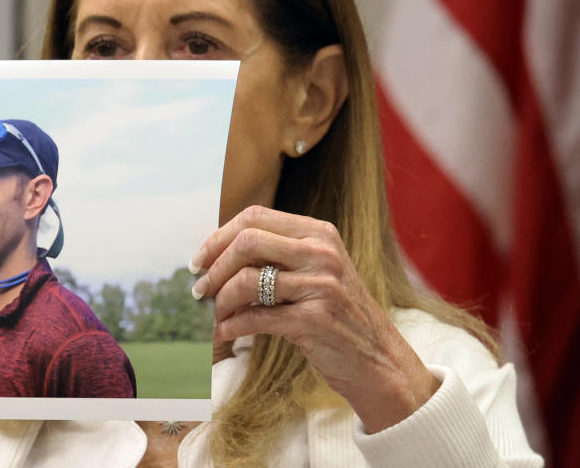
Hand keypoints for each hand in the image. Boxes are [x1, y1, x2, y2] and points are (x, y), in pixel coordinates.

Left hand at [190, 206, 438, 432]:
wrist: (380, 361)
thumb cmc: (338, 316)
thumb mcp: (316, 272)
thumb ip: (278, 255)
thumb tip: (218, 253)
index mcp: (318, 233)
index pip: (254, 217)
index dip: (218, 237)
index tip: (200, 260)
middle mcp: (322, 253)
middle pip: (247, 241)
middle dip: (214, 266)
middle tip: (200, 289)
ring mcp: (321, 285)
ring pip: (248, 280)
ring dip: (220, 300)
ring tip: (211, 314)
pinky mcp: (316, 320)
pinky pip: (256, 317)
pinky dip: (232, 326)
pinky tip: (223, 333)